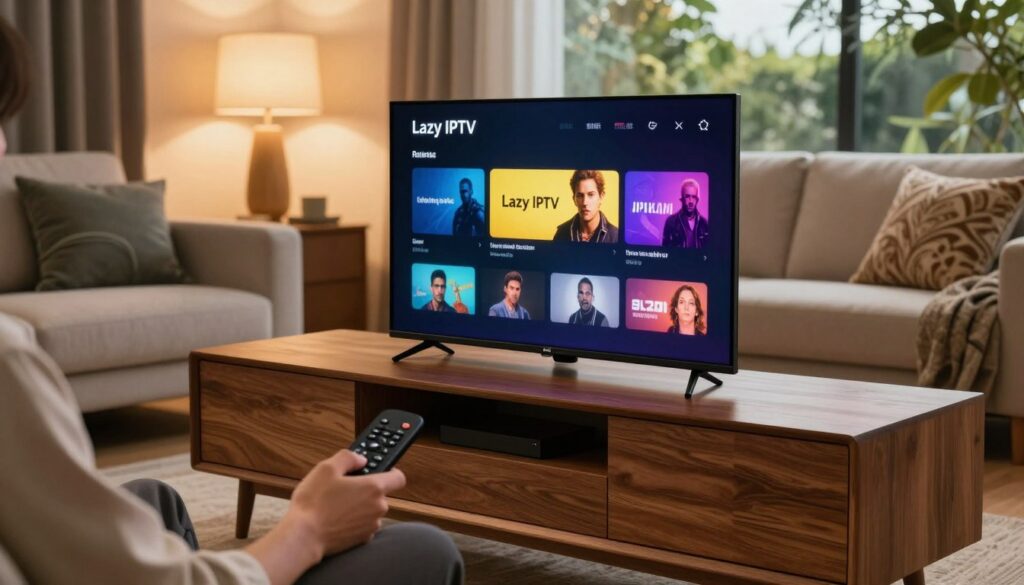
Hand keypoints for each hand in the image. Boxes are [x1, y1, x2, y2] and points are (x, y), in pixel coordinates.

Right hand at [246, 450, 405, 584]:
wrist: (304, 537)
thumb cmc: (314, 503)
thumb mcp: (326, 468)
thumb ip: (348, 458)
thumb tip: (361, 459)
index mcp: (373, 487)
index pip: (398, 477)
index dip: (390, 472)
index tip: (379, 470)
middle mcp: (378, 507)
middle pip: (381, 494)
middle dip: (366, 490)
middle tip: (345, 488)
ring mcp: (372, 525)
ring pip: (371, 510)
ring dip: (360, 506)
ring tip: (336, 505)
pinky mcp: (363, 539)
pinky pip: (363, 524)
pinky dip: (354, 521)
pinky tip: (337, 519)